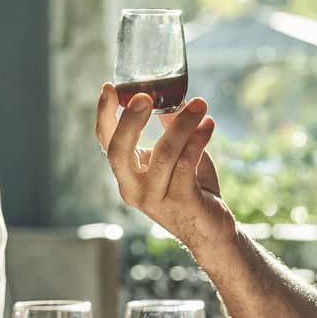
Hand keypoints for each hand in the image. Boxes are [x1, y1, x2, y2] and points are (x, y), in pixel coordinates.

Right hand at [95, 84, 234, 254]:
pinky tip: (208, 125)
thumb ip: (170, 128)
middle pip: (119, 152)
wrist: (211, 230)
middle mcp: (133, 188)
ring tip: (199, 105)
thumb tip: (171, 97)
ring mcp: (154, 198)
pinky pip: (186, 165)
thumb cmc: (192, 188)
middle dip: (130, 121)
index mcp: (127, 174)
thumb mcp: (177, 154)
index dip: (105, 115)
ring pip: (162, 155)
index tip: (109, 88)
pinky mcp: (180, 203)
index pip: (107, 141)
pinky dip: (198, 141)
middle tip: (145, 96)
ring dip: (181, 125)